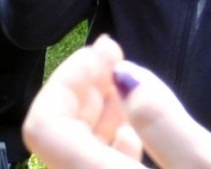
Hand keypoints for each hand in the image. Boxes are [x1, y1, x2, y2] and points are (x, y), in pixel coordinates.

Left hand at [23, 36, 210, 168]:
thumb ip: (165, 124)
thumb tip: (123, 75)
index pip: (44, 128)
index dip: (68, 80)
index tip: (109, 52)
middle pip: (56, 140)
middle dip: (82, 89)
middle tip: (117, 55)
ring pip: (75, 157)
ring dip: (93, 113)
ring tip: (125, 83)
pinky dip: (108, 143)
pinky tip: (133, 129)